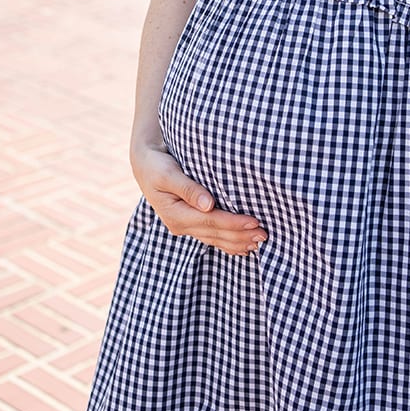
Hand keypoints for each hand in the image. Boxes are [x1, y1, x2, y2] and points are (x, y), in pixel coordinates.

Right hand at [131, 142, 267, 256]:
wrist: (144, 164)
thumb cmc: (156, 164)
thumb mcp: (167, 172)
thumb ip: (187, 188)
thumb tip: (208, 204)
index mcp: (175, 214)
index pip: (211, 221)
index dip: (233, 223)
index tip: (255, 221)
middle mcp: (179, 224)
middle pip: (215, 234)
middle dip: (240, 236)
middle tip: (265, 235)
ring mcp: (184, 226)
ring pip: (215, 239)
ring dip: (237, 242)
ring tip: (259, 243)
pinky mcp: (188, 223)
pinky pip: (211, 236)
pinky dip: (227, 242)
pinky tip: (242, 247)